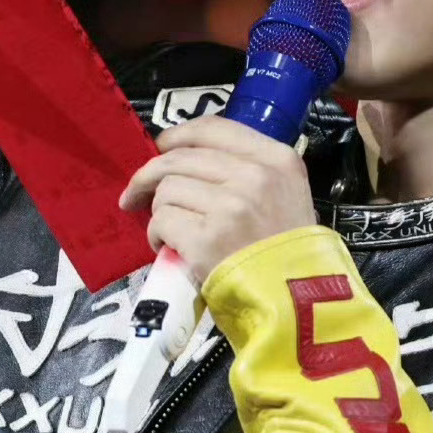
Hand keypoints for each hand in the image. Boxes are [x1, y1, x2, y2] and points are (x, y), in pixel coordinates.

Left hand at [117, 115, 319, 284]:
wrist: (296, 303)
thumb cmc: (287, 254)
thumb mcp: (288, 196)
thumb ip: (249, 171)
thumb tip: (187, 160)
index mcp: (277, 160)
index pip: (213, 128)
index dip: (177, 135)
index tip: (160, 148)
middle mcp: (255, 176)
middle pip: (180, 158)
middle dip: (149, 176)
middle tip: (137, 194)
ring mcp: (230, 206)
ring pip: (167, 189)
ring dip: (159, 212)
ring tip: (171, 233)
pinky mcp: (206, 238)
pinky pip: (161, 221)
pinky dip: (157, 236)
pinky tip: (170, 249)